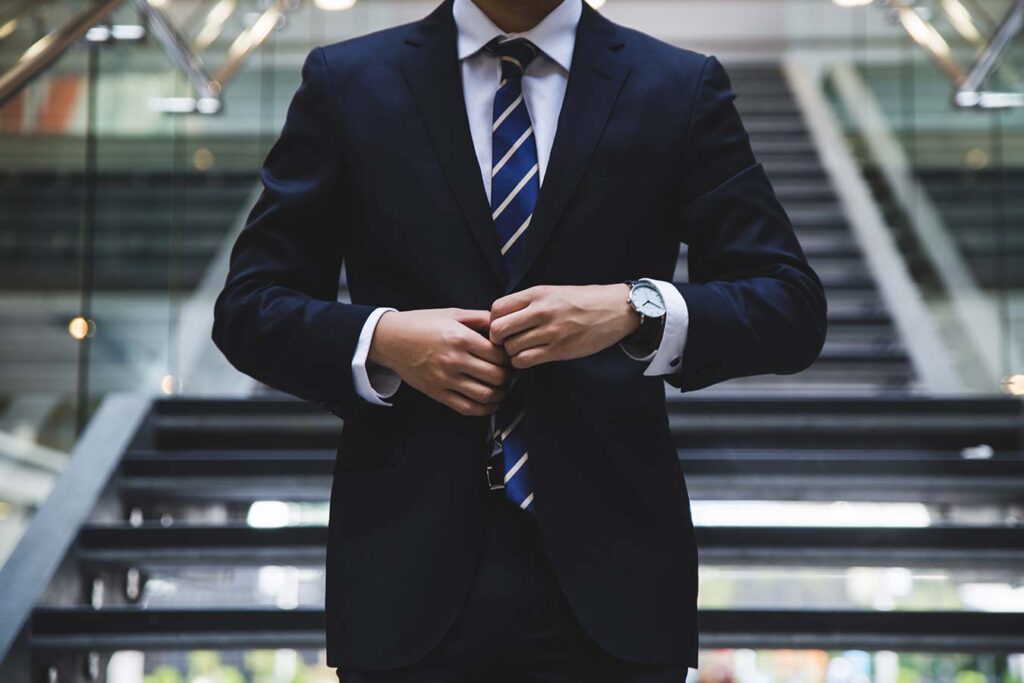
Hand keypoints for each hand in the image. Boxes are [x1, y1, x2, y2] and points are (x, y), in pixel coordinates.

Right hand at [368, 308, 509, 415]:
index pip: (498, 355)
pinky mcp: (437, 393)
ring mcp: (445, 379)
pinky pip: (466, 408)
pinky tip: (490, 404)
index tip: (508, 357)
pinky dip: (484, 409)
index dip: (509, 358)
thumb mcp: (452, 314)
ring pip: (485, 395)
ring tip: (501, 389)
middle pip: (496, 376)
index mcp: (460, 338)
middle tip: (507, 373)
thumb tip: (503, 324)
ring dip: (500, 395)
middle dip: (507, 377)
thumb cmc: (421, 324)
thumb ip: (480, 318)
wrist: (390, 339)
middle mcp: (454, 360)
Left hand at [489, 284, 639, 368]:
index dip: (493, 320)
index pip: (497, 308)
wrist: (615, 310)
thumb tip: (500, 318)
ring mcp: (550, 332)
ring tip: (521, 349)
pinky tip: (530, 357)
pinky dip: (522, 362)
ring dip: (511, 353)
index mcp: (537, 293)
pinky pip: (525, 360)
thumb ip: (528, 303)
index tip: (502, 326)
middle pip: (498, 330)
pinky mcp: (559, 350)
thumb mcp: (552, 292)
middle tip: (507, 342)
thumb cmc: (582, 301)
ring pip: (510, 348)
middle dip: (498, 339)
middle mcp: (541, 311)